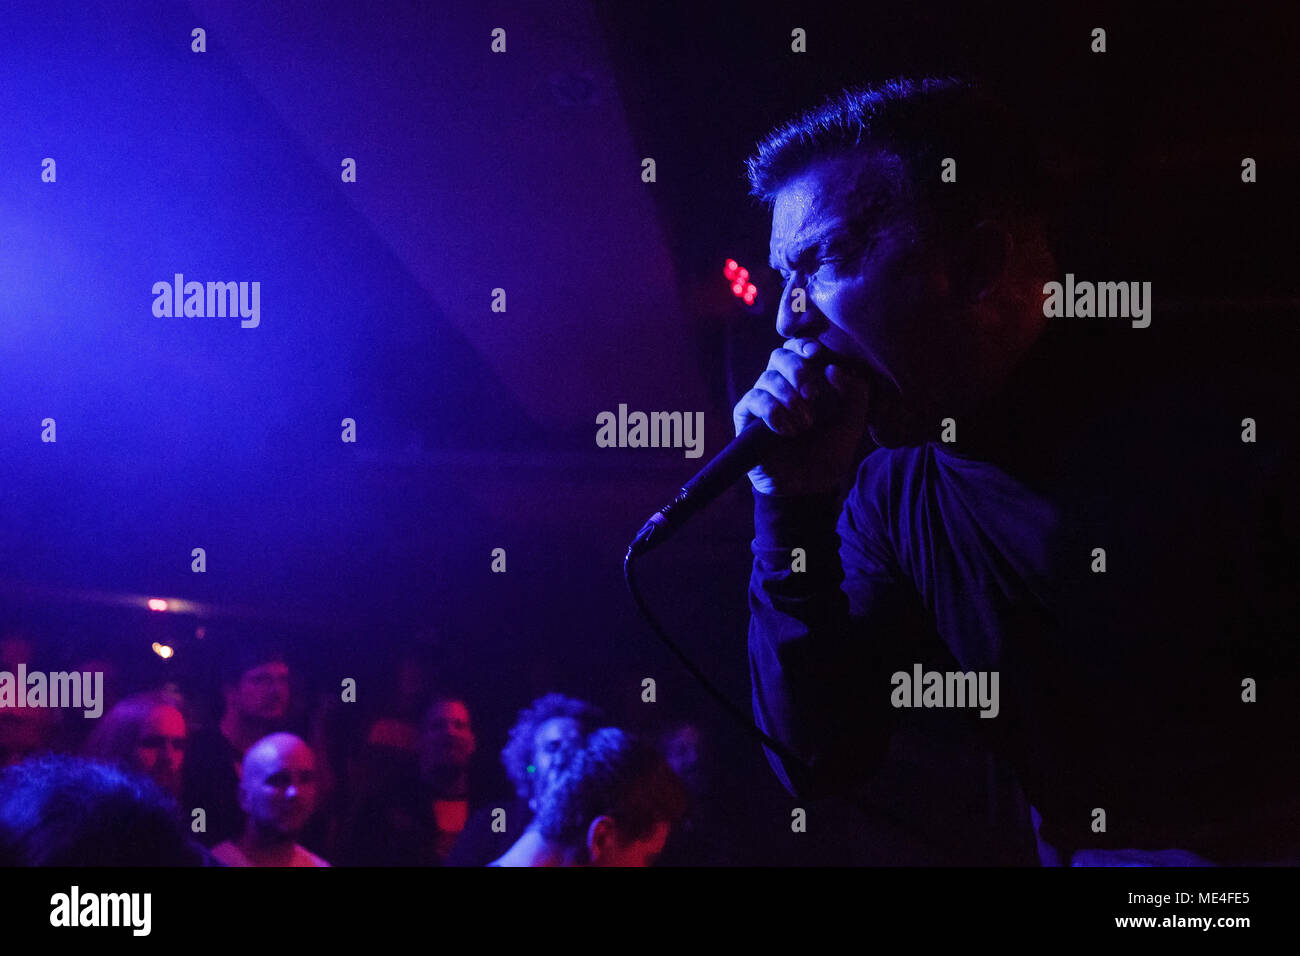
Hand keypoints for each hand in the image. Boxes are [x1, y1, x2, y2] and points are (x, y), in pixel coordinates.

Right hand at [732, 337, 871, 495]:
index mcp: (805, 380)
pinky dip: (772, 411)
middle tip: (814, 394)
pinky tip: (787, 430)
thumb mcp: (853, 421)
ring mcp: (762, 401)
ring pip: (766, 378)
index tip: (817, 353)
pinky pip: (752, 400)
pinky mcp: (746, 419)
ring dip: (788, 396)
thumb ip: (855, 392)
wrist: (810, 486)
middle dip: (797, 369)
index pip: (798, 348)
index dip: (804, 344)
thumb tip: (832, 368)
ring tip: (805, 423)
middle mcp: (781, 386)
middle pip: (778, 355)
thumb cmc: (829, 451)